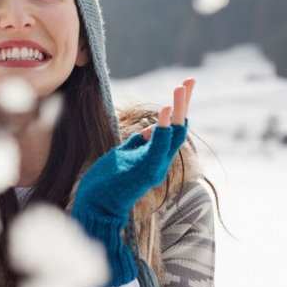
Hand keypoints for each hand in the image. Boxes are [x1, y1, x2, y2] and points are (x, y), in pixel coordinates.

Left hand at [71, 78, 194, 286]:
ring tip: (181, 87)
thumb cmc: (106, 182)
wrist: (95, 207)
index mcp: (156, 158)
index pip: (173, 130)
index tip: (181, 87)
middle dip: (184, 103)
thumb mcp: (123, 155)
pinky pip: (159, 145)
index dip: (178, 108)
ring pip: (174, 134)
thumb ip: (139, 142)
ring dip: (178, 109)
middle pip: (179, 129)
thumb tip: (151, 128)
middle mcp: (161, 163)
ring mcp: (155, 166)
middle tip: (190, 79)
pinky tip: (166, 109)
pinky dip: (164, 127)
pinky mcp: (145, 169)